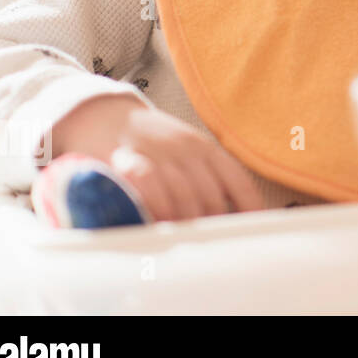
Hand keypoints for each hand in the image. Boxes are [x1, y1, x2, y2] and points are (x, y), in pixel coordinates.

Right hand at [50, 94, 264, 219]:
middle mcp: (185, 149)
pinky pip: (147, 182)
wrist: (102, 114)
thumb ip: (206, 179)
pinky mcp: (125, 156)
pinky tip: (157, 222)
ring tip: (183, 240)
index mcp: (205, 148)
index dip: (249, 207)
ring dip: (184, 221)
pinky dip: (155, 205)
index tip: (255, 228)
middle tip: (206, 243)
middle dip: (210, 224)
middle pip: (209, 195)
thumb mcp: (186, 152)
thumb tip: (229, 217)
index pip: (237, 180)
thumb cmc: (150, 141)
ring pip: (182, 193)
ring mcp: (156, 151)